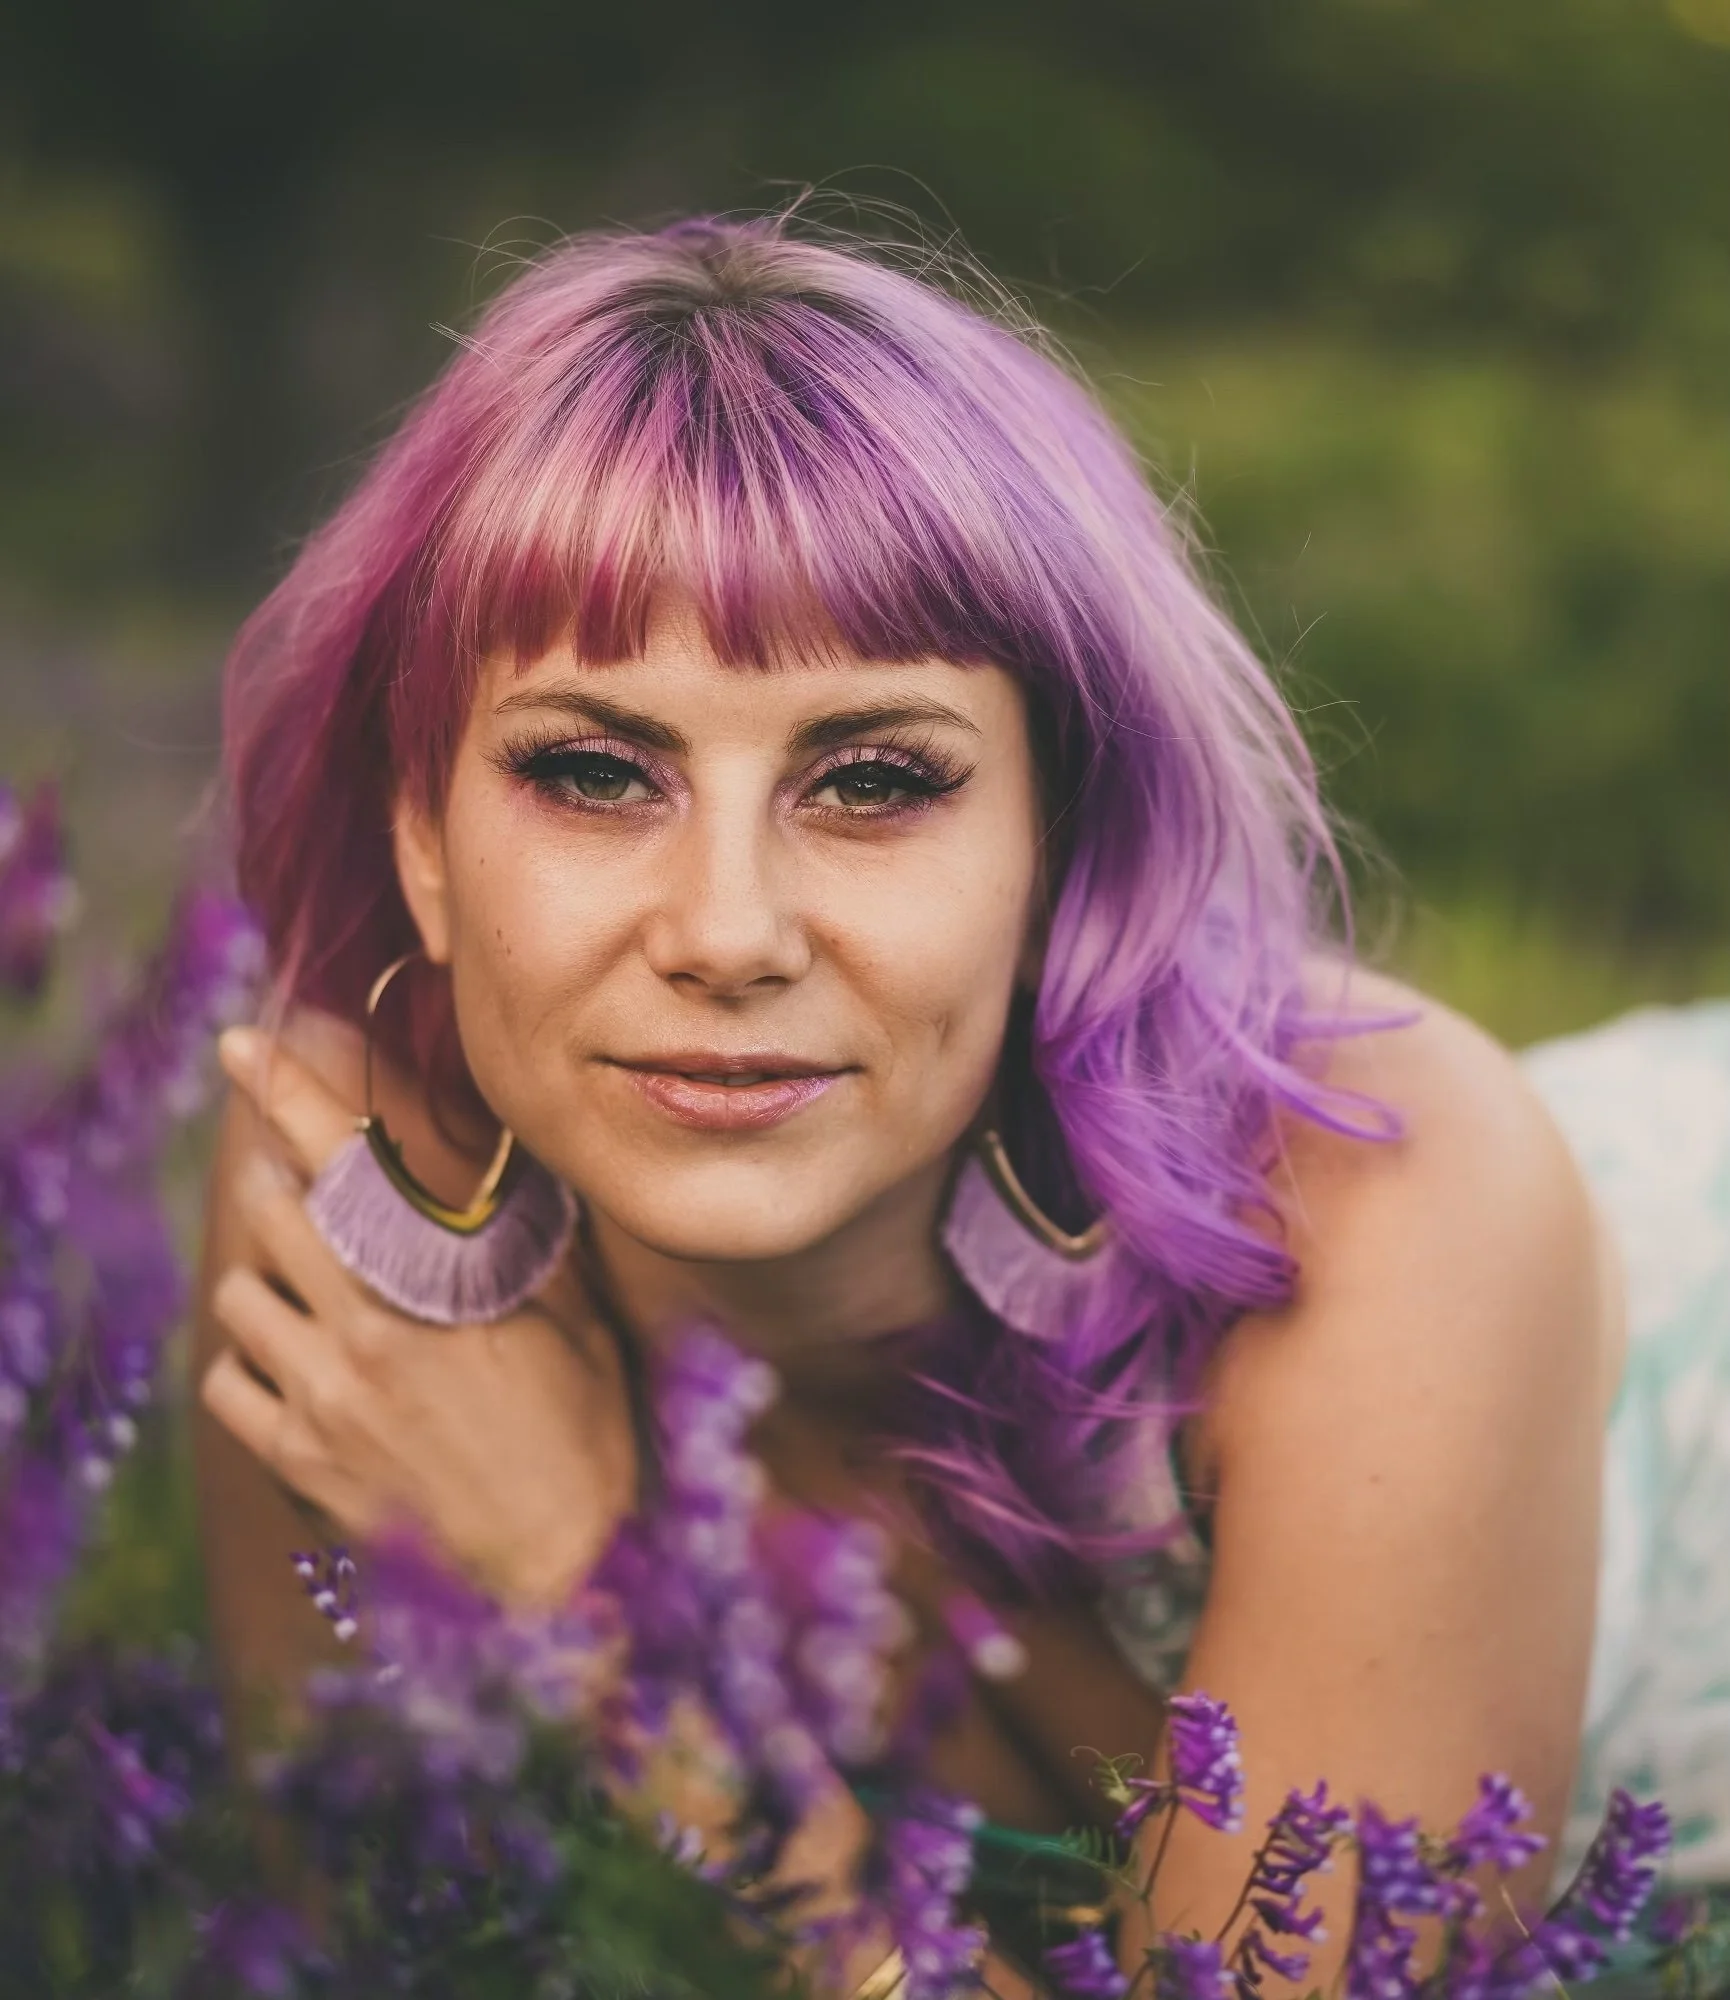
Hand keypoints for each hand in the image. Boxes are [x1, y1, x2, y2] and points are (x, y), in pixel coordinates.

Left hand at [201, 1028, 635, 1608]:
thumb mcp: (570, 1319)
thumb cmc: (582, 1434)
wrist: (560, 1570)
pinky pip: (230, 1383)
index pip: (346, 1163)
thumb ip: (517, 1241)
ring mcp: (323, 1400)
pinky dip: (254, 1364)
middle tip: (313, 1196)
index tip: (241, 1043)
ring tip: (320, 1299)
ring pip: (239, 1295)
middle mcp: (365, 1333)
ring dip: (268, 1281)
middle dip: (281, 1189)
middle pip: (269, 1214)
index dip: (287, 1091)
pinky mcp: (300, 1460)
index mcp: (437, 1287)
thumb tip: (493, 1166)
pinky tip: (302, 1371)